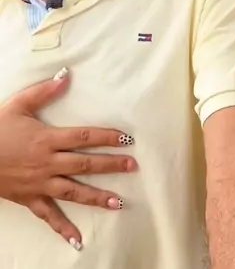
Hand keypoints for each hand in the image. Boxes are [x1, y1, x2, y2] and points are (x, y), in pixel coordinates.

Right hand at [0, 68, 136, 249]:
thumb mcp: (19, 104)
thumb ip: (44, 91)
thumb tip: (66, 76)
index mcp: (48, 139)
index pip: (83, 137)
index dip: (106, 137)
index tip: (126, 138)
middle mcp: (48, 163)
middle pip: (84, 164)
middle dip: (110, 165)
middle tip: (132, 166)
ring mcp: (40, 183)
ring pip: (73, 192)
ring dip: (96, 197)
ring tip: (118, 203)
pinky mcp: (30, 199)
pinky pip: (49, 216)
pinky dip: (63, 229)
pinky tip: (78, 240)